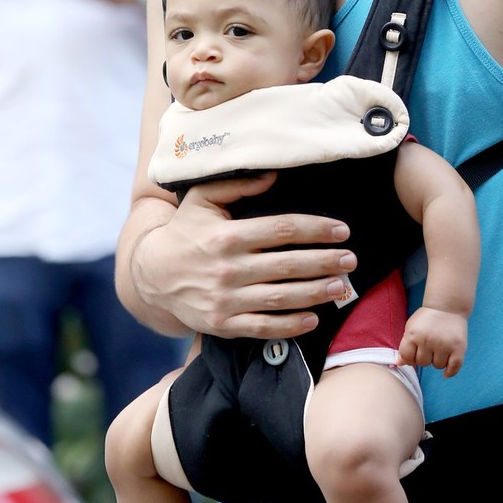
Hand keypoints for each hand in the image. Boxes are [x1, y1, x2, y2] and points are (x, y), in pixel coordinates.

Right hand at [133, 174, 358, 339]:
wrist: (151, 276)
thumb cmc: (184, 232)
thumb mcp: (202, 200)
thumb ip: (236, 185)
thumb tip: (273, 175)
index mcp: (226, 235)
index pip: (281, 230)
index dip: (315, 229)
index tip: (341, 230)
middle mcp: (227, 269)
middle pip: (287, 265)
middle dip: (325, 262)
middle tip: (351, 260)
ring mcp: (225, 299)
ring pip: (280, 298)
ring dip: (315, 293)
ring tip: (341, 287)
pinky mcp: (222, 324)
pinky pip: (262, 327)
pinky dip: (289, 326)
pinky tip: (312, 319)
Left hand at [397, 307, 467, 375]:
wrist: (448, 307)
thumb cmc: (427, 318)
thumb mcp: (411, 328)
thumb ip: (405, 346)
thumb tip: (398, 364)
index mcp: (413, 334)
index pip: (407, 357)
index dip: (410, 358)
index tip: (415, 353)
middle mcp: (428, 340)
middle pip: (422, 363)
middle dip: (425, 358)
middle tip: (430, 348)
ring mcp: (444, 345)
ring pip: (437, 366)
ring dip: (438, 361)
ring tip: (440, 350)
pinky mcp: (458, 348)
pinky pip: (453, 368)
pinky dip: (449, 372)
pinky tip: (446, 371)